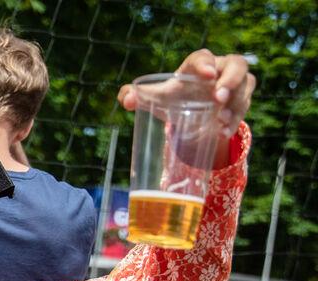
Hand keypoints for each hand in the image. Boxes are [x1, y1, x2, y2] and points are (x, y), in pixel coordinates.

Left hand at [118, 49, 254, 162]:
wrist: (189, 113)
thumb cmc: (174, 98)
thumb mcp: (156, 99)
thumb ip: (138, 97)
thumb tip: (126, 99)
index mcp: (196, 65)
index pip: (204, 57)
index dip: (206, 63)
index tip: (206, 74)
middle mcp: (220, 69)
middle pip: (237, 64)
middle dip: (231, 80)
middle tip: (219, 98)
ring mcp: (235, 83)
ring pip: (244, 87)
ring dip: (234, 104)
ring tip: (220, 120)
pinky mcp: (242, 98)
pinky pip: (245, 106)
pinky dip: (235, 121)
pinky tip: (223, 132)